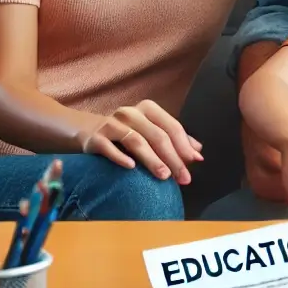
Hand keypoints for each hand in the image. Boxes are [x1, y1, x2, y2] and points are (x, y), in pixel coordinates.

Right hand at [78, 100, 203, 183]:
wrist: (88, 132)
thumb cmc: (127, 134)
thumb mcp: (151, 132)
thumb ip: (174, 140)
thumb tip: (198, 152)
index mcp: (148, 109)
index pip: (171, 127)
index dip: (184, 145)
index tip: (194, 163)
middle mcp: (131, 113)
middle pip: (157, 135)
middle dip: (173, 158)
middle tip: (183, 178)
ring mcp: (112, 124)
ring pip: (136, 141)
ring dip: (152, 160)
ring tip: (164, 176)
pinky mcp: (95, 137)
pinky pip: (109, 147)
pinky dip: (120, 157)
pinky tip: (131, 168)